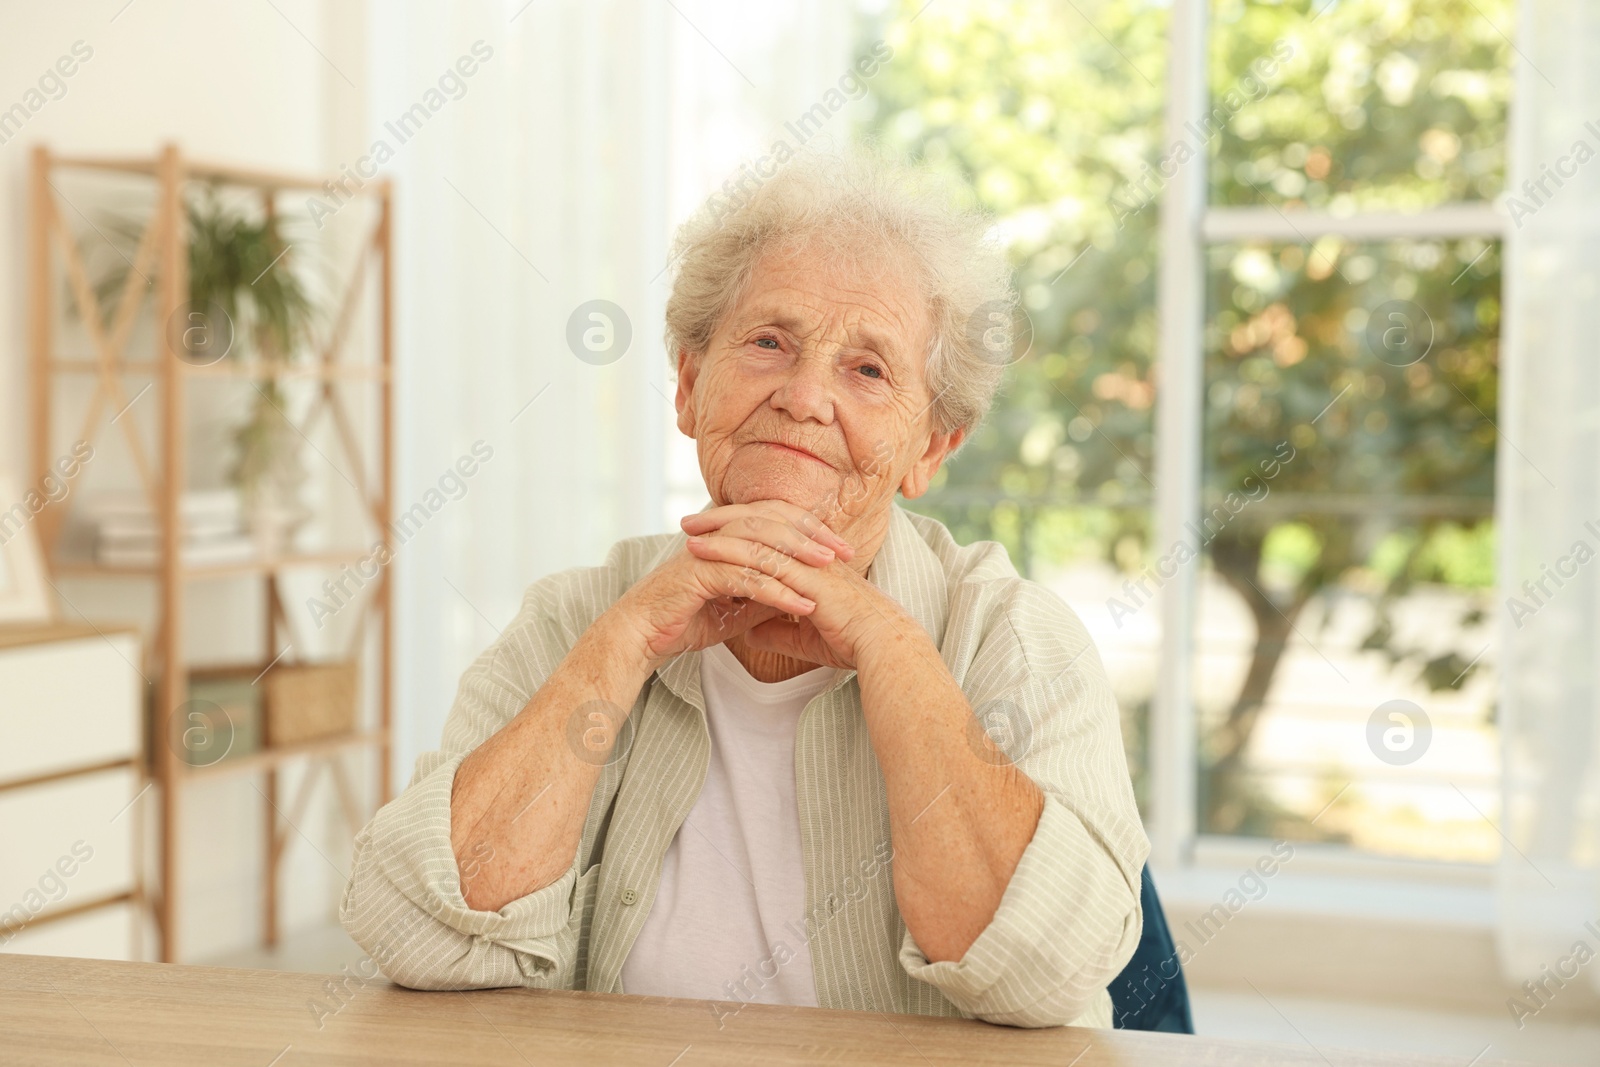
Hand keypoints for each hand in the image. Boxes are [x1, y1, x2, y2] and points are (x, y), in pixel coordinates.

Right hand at [603, 502, 850, 672]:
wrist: (642, 635)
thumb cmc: (684, 618)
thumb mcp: (735, 606)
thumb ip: (762, 594)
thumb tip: (798, 594)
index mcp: (725, 535)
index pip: (774, 519)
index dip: (809, 529)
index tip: (840, 547)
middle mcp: (716, 535)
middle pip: (772, 522)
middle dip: (811, 536)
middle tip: (843, 553)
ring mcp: (706, 552)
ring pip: (760, 544)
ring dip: (798, 558)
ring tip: (829, 573)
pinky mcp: (698, 575)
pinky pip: (745, 578)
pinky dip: (777, 591)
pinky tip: (801, 605)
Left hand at [680, 499, 910, 669]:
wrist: (880, 647)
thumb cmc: (852, 642)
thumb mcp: (806, 638)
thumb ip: (778, 631)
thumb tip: (751, 634)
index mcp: (811, 560)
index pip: (771, 532)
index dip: (741, 527)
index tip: (710, 531)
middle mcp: (808, 552)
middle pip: (760, 521)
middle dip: (723, 518)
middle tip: (690, 520)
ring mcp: (806, 560)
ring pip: (756, 534)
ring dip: (718, 530)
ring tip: (686, 530)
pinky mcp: (803, 574)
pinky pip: (758, 556)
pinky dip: (726, 550)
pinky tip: (701, 552)